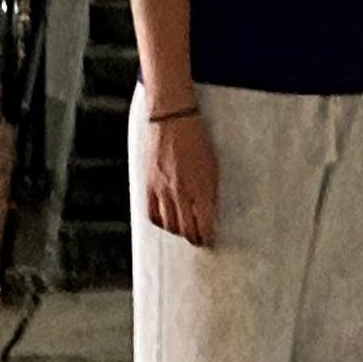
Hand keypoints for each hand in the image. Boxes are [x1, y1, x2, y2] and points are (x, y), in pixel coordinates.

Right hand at [144, 108, 219, 246]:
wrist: (173, 120)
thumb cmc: (197, 139)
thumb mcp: (213, 165)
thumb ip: (211, 190)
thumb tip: (210, 212)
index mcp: (201, 187)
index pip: (204, 224)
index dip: (207, 236)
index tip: (210, 240)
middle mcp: (182, 192)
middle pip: (187, 229)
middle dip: (194, 239)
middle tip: (198, 241)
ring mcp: (164, 190)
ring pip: (169, 225)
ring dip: (177, 232)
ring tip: (183, 233)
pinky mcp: (149, 185)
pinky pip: (151, 213)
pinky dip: (159, 222)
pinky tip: (165, 222)